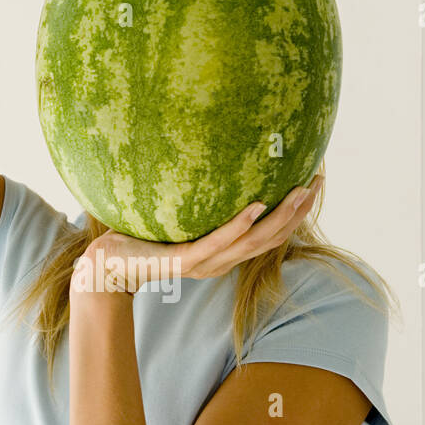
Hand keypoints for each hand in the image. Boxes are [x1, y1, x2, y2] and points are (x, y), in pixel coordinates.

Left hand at [70, 174, 324, 297]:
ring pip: (253, 242)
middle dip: (297, 212)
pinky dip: (239, 225)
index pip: (269, 234)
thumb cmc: (140, 237)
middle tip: (316, 183)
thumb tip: (207, 158)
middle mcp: (220, 261)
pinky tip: (255, 206)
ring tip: (299, 192)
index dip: (295, 212)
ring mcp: (204, 263)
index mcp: (223, 253)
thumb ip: (196, 198)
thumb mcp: (176, 216)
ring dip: (279, 217)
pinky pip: (217, 242)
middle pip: (271, 238)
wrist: (108, 266)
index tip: (312, 182)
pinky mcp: (184, 261)